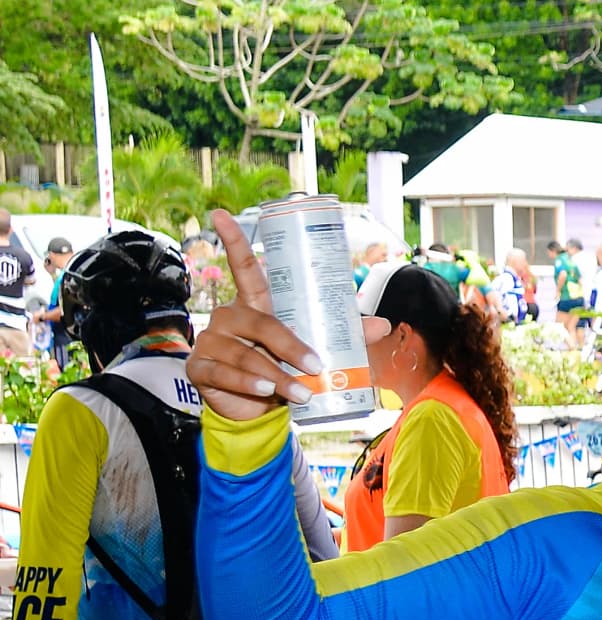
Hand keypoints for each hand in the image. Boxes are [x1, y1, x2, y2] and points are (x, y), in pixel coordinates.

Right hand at [186, 211, 390, 420]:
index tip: (220, 213)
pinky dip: (249, 384)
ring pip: (245, 354)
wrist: (260, 406)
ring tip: (301, 392)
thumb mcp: (316, 348)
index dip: (233, 241)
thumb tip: (383, 324)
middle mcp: (229, 316)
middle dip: (290, 346)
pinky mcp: (200, 368)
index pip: (244, 268)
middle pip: (259, 322)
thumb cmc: (286, 366)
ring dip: (276, 374)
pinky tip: (267, 391)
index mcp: (255, 303)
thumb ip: (346, 335)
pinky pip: (225, 374)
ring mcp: (211, 341)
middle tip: (316, 366)